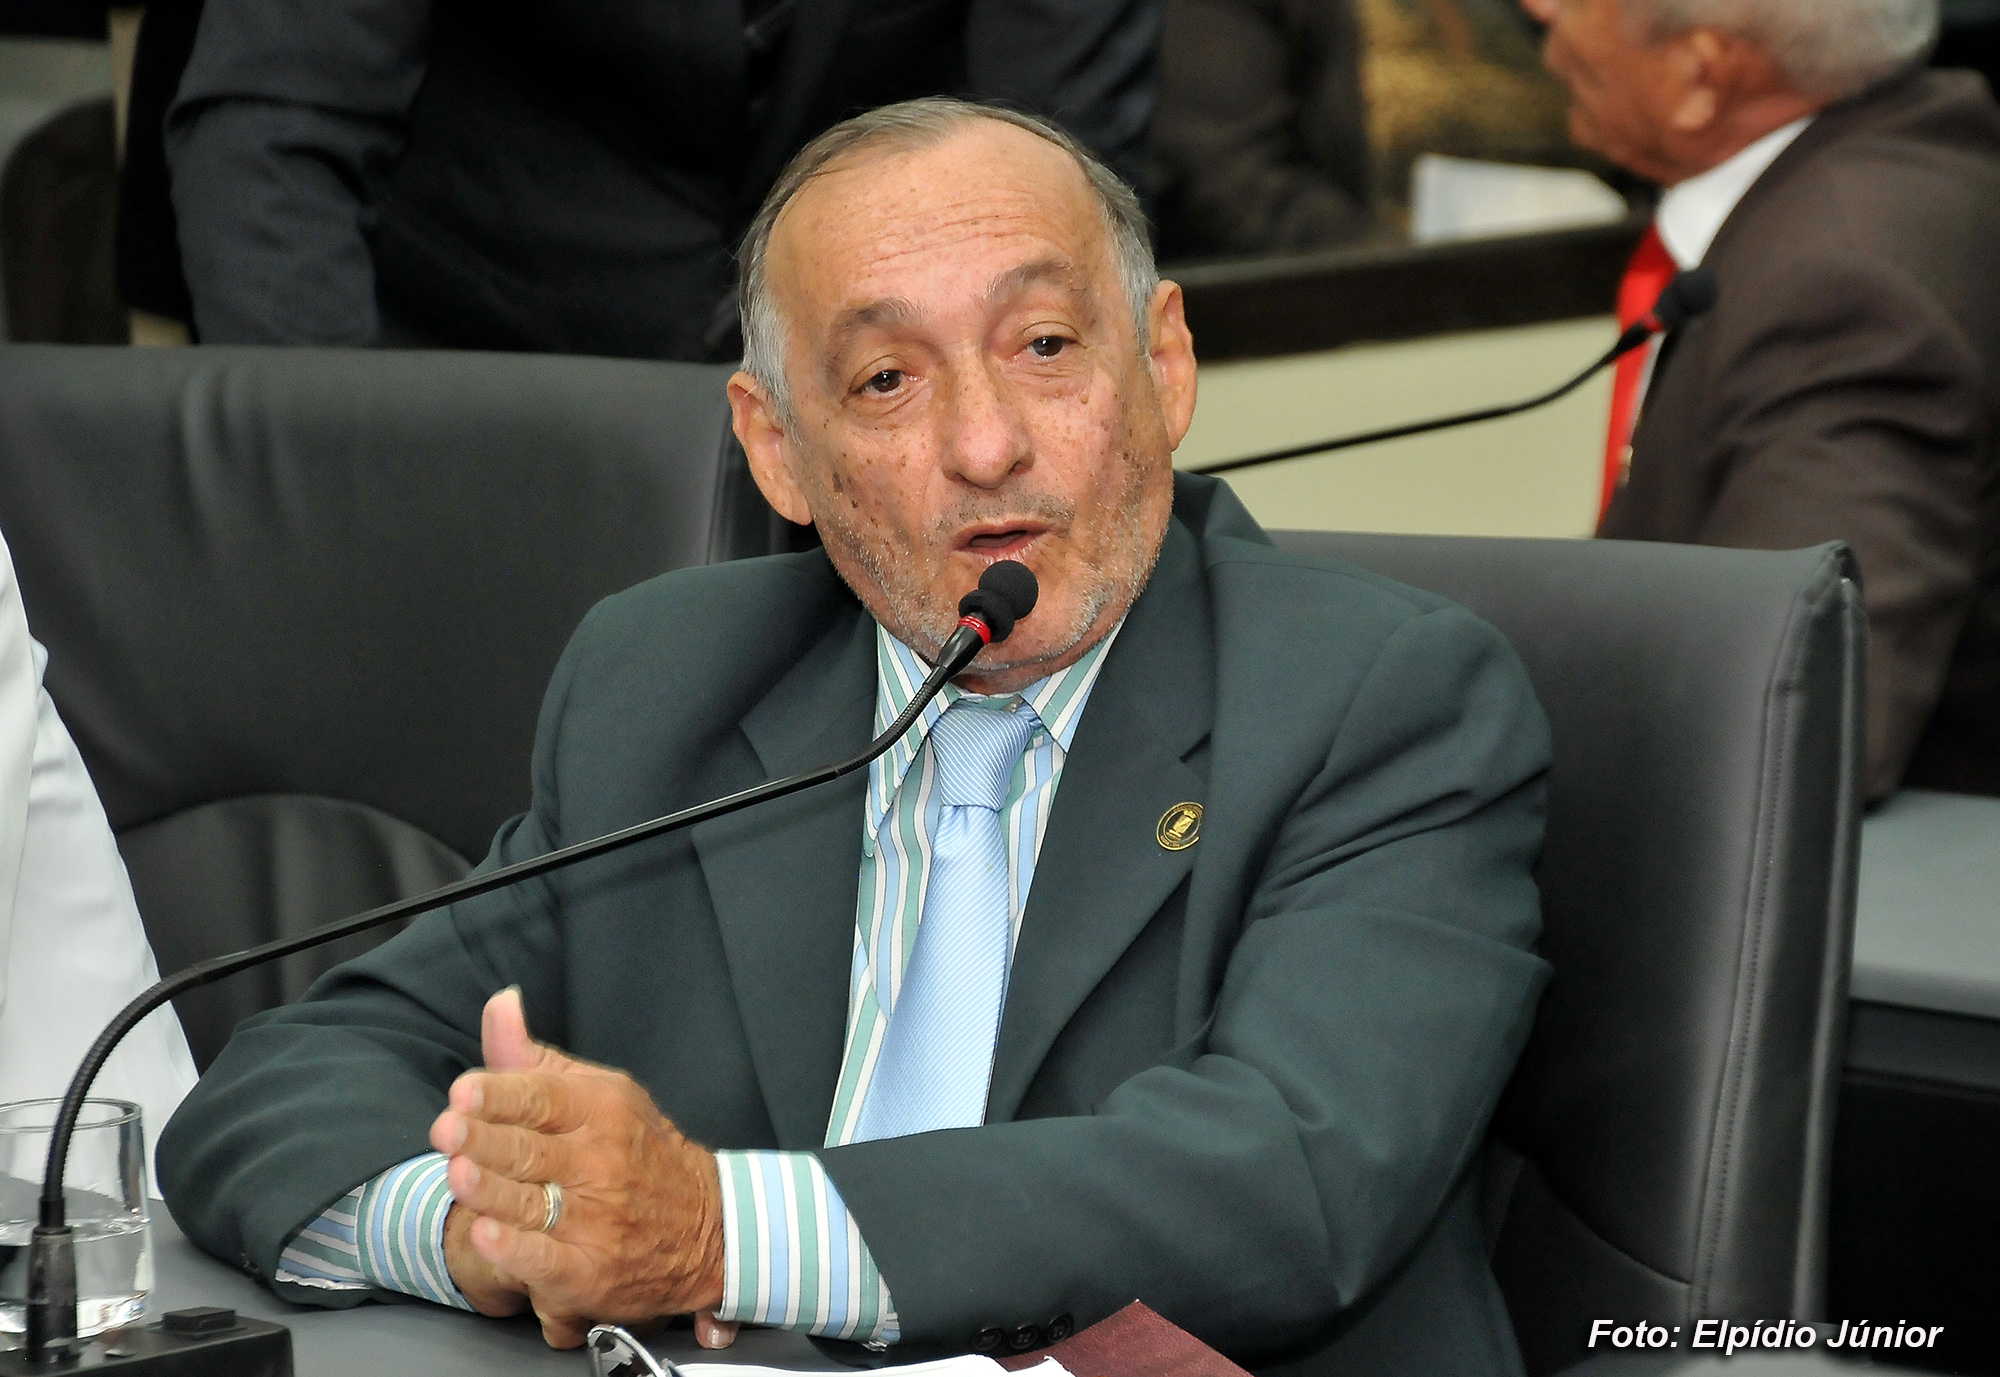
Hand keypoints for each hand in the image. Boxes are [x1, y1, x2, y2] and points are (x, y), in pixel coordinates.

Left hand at [432, 989, 737, 1348]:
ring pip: (531, 1202)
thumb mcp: (597, 1092)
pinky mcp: (589, 1271)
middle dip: (485, 1139)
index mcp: (599, 1108)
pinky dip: (515, 1250)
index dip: (500, 1094)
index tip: (464, 1090)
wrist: (706, 1227)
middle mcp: (599, 1161)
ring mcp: (596, 1219)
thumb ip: (532, 1058)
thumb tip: (499, 1004)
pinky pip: (546, 1260)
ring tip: (458, 1174)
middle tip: (447, 1130)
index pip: (541, 1097)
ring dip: (492, 1190)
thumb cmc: (635, 1150)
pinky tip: (486, 1235)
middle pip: (529, 1149)